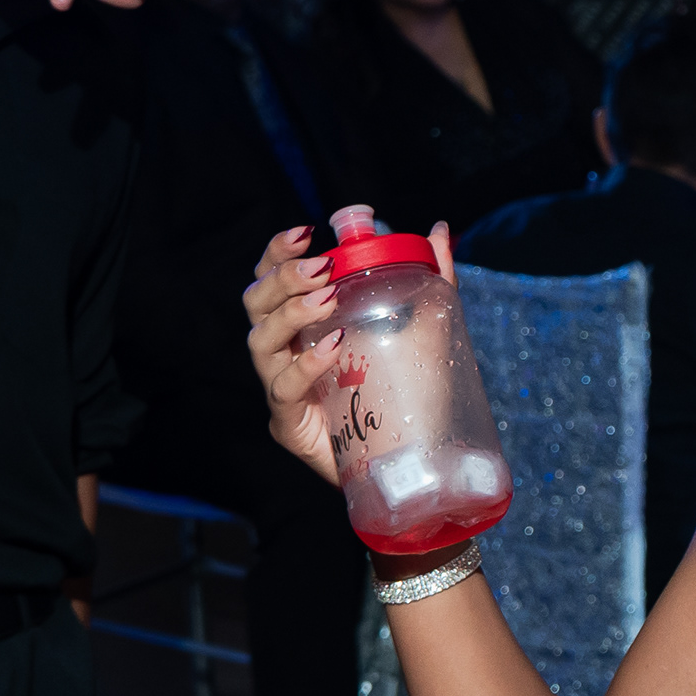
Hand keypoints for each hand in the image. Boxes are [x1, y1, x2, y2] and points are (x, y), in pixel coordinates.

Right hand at [244, 219, 455, 487]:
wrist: (411, 464)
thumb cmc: (407, 393)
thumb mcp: (424, 329)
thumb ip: (431, 282)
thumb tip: (439, 231)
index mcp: (302, 327)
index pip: (272, 280)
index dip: (277, 253)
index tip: (308, 232)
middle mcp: (284, 354)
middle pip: (256, 305)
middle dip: (283, 278)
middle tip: (322, 268)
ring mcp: (282, 390)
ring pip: (260, 342)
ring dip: (292, 313)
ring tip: (327, 299)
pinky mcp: (290, 425)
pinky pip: (284, 390)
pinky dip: (305, 365)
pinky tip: (333, 347)